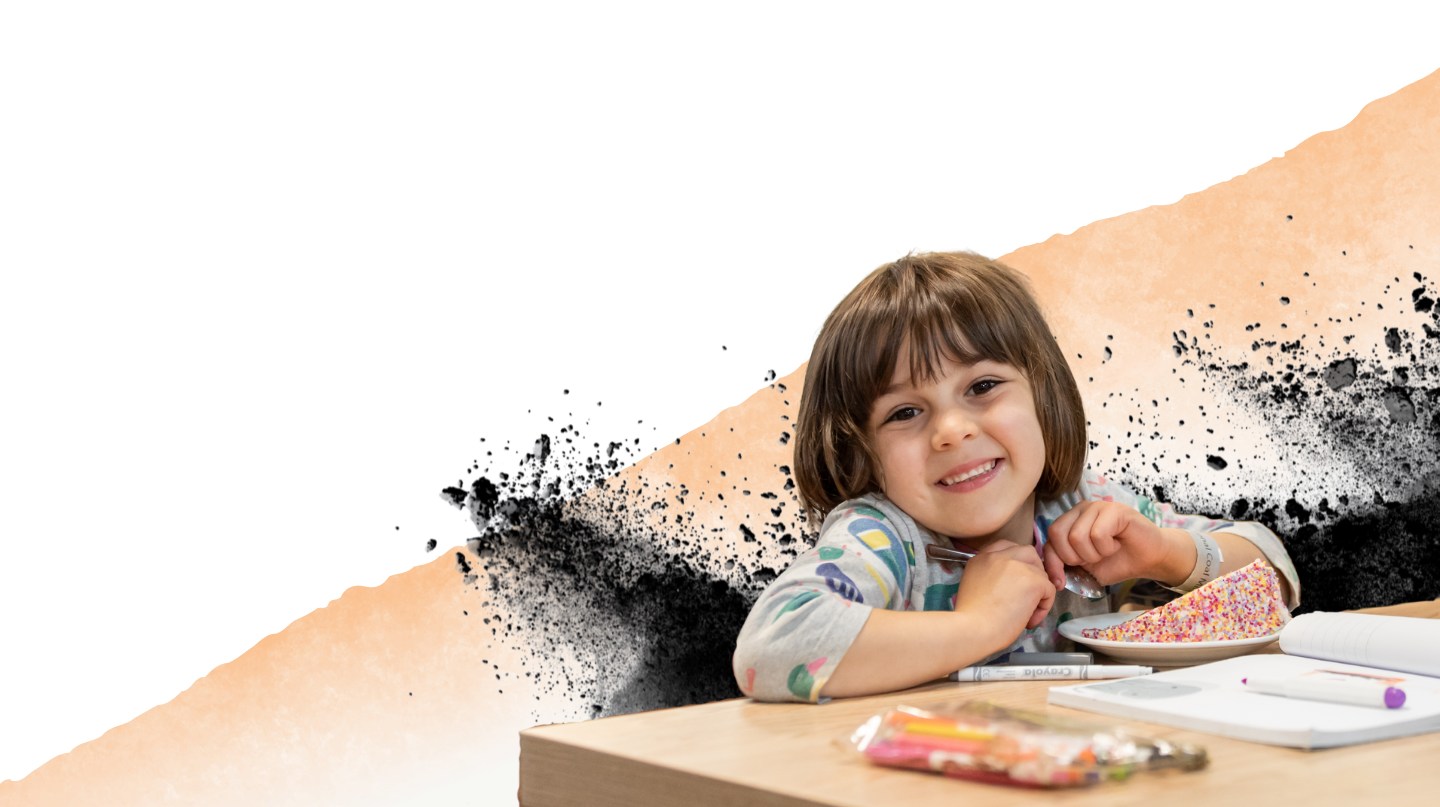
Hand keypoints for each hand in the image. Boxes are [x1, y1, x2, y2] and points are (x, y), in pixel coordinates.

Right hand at [955, 540, 1055, 636]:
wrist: (973, 630)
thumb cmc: (971, 619)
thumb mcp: (974, 587)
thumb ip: (991, 578)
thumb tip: (1013, 586)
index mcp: (981, 559)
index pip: (1006, 547)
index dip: (1017, 563)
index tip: (1015, 582)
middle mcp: (998, 557)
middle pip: (1028, 553)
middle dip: (1033, 572)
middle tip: (1028, 595)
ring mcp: (1017, 566)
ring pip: (1041, 573)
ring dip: (1039, 593)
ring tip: (1026, 614)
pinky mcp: (1032, 580)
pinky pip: (1049, 589)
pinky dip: (1044, 606)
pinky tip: (1029, 620)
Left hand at [1043, 501, 1176, 586]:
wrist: (1149, 559)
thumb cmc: (1117, 561)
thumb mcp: (1085, 568)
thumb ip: (1066, 564)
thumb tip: (1051, 576)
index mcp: (1070, 521)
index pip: (1049, 539)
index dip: (1053, 563)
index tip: (1060, 582)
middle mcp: (1080, 509)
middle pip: (1058, 535)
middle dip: (1074, 558)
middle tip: (1094, 559)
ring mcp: (1097, 506)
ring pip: (1077, 536)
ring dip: (1094, 554)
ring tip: (1107, 550)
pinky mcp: (1114, 509)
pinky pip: (1097, 534)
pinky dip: (1106, 548)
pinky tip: (1116, 544)